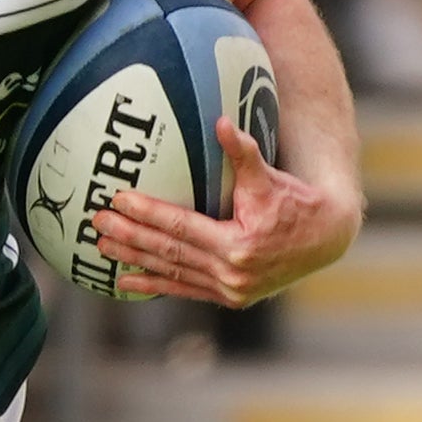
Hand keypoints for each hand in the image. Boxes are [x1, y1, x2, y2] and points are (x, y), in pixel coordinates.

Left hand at [93, 117, 358, 307]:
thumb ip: (244, 153)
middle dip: (129, 236)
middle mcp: (232, 274)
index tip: (117, 200)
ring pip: (172, 272)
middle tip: (96, 222)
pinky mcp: (230, 298)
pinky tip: (125, 280)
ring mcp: (230, 290)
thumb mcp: (269, 178)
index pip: (181, 226)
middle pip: (169, 251)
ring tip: (101, 247)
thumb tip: (222, 123)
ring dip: (134, 260)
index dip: (147, 212)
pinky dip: (155, 284)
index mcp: (239, 245)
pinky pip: (184, 289)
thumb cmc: (295, 201)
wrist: (326, 239)